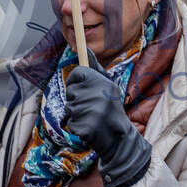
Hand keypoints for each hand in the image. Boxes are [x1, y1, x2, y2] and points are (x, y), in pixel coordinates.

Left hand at [65, 52, 151, 186]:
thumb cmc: (111, 108)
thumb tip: (86, 49)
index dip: (76, 80)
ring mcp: (86, 111)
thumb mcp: (108, 86)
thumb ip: (95, 68)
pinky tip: (88, 127)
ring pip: (68, 107)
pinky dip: (76, 126)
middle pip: (71, 91)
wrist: (118, 137)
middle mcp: (93, 94)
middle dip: (77, 99)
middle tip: (92, 106)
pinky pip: (69, 122)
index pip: (77, 72)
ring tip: (92, 117)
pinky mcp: (80, 126)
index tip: (81, 87)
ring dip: (76, 113)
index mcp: (100, 82)